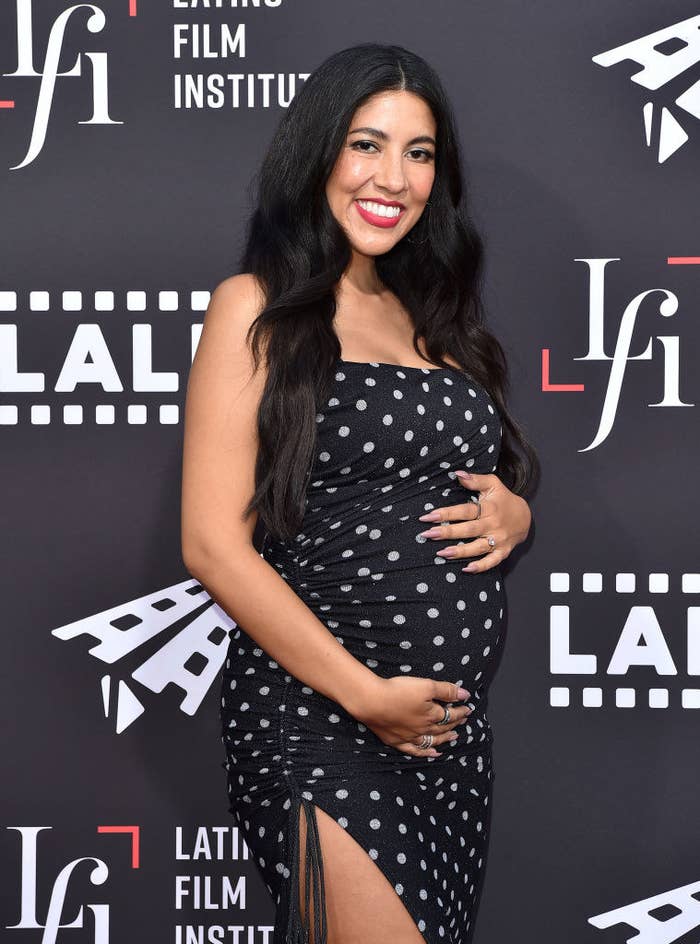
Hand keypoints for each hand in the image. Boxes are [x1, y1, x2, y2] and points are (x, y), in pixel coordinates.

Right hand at [347, 676, 472, 757]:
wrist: (372, 702)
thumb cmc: (398, 691)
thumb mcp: (425, 685)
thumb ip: (446, 690)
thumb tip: (465, 694)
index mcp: (431, 714)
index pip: (450, 715)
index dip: (460, 712)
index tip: (468, 709)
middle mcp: (423, 728)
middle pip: (442, 727)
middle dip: (455, 723)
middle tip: (463, 721)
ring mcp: (410, 737)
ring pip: (432, 740)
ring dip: (444, 738)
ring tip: (454, 737)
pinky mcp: (396, 741)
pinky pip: (415, 750)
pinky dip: (426, 753)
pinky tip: (433, 753)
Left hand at [417, 471, 531, 573]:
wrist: (526, 517)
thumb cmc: (504, 499)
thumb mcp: (493, 484)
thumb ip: (475, 480)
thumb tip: (457, 474)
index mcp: (489, 508)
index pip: (466, 511)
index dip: (447, 514)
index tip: (428, 516)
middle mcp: (493, 525)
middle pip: (468, 530)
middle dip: (447, 533)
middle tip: (427, 534)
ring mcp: (499, 540)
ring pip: (478, 547)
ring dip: (460, 551)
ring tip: (441, 554)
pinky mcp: (503, 552)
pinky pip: (492, 561)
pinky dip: (481, 566)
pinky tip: (466, 569)